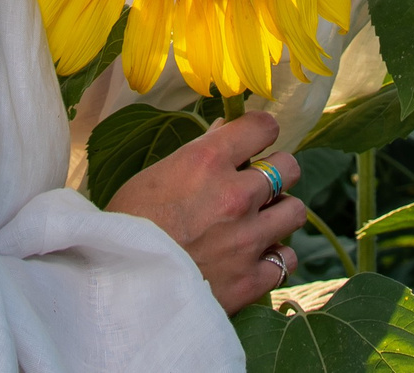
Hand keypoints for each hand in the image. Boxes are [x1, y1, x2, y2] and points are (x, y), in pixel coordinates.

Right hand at [103, 111, 306, 311]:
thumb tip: (225, 131)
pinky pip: (287, 259)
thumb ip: (198, 154)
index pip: (263, 127)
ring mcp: (247, 239)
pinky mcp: (250, 279)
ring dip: (280, 214)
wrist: (117, 286)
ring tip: (259, 222)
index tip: (255, 141)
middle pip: (289, 167)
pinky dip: (274, 257)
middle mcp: (235, 195)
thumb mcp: (155, 176)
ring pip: (295, 211)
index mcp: (207, 161)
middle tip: (259, 185)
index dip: (261, 132)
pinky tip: (255, 257)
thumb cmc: (127, 225)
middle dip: (277, 172)